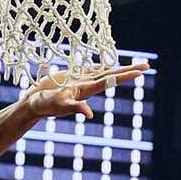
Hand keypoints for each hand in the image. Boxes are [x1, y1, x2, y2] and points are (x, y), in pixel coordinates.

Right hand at [21, 63, 149, 123]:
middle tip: (147, 66)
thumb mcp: (60, 106)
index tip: (141, 71)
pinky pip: (91, 70)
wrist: (33, 105)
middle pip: (112, 75)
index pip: (111, 80)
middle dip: (129, 71)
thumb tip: (89, 115)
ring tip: (132, 66)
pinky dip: (101, 65)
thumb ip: (75, 108)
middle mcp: (88, 85)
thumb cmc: (46, 106)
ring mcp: (81, 81)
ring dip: (118, 69)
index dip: (126, 75)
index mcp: (87, 89)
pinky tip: (108, 64)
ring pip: (104, 72)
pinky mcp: (72, 77)